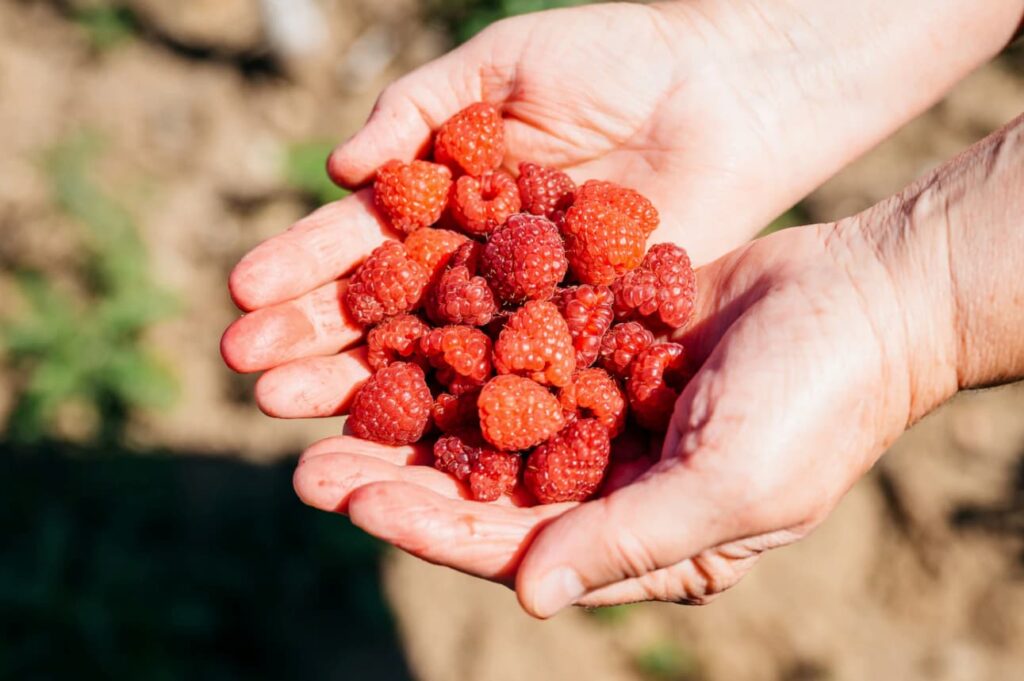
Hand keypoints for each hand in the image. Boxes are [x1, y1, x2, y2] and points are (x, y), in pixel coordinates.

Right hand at [220, 0, 988, 398]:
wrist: (722, 90)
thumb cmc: (611, 58)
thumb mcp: (498, 64)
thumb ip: (417, 108)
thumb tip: (339, 168)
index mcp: (446, 197)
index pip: (360, 241)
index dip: (301, 268)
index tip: (241, 297)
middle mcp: (475, 260)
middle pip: (385, 311)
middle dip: (316, 342)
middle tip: (250, 381)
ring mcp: (525, 304)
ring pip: (438, 355)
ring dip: (368, 387)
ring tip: (299, 415)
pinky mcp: (582, 335)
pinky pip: (517, 377)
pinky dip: (467, 406)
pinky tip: (413, 435)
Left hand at [291, 214, 955, 615]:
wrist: (868, 300)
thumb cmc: (818, 407)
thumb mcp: (734, 490)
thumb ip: (631, 541)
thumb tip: (531, 598)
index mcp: (637, 537)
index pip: (513, 544)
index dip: (429, 527)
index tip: (352, 503)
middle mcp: (607, 477)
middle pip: (481, 484)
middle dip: (397, 475)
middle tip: (308, 464)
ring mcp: (600, 405)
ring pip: (486, 415)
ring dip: (413, 407)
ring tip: (328, 399)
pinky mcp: (600, 338)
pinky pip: (520, 344)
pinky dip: (463, 339)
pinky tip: (401, 325)